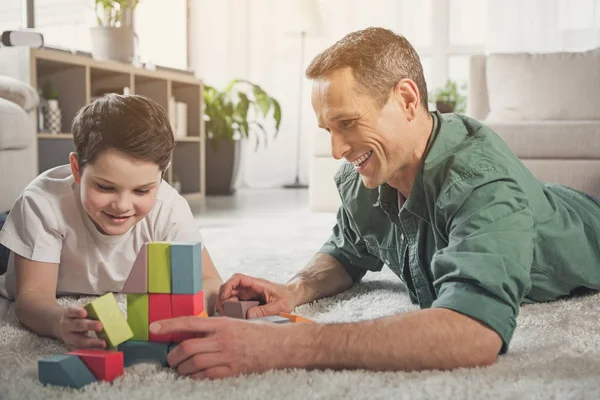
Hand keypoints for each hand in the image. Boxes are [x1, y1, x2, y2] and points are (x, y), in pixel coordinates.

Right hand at [56, 306, 105, 349]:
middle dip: (89, 326)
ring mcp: (67, 338)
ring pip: (78, 341)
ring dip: (92, 343)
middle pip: (77, 325)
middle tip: (100, 326)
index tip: (84, 312)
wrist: (64, 325)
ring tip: (103, 343)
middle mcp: (66, 325)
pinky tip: (100, 350)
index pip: (71, 311)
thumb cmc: (77, 315)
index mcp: (68, 313)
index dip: (77, 312)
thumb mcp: (81, 308)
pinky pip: (80, 350)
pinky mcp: (71, 347)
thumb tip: (109, 309)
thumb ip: (92, 309)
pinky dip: (90, 351)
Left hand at [150, 316, 284, 378]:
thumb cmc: (257, 332)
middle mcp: (222, 338)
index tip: (153, 328)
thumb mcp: (234, 323)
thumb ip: (214, 327)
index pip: (189, 322)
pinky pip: (206, 375)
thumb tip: (191, 332)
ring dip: (182, 368)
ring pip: (194, 363)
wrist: (279, 345)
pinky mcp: (232, 370)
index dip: (169, 325)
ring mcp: (227, 355)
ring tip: (180, 369)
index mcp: (222, 323)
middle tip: (170, 359)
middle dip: (173, 355)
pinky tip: (193, 376)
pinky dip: (195, 377)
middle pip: (187, 347)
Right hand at [216, 273, 296, 317]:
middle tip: (223, 310)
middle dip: (224, 298)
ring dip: (227, 305)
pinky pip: (237, 304)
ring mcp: (249, 294)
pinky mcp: (249, 302)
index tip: (224, 297)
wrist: (293, 297)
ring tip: (228, 316)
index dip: (227, 286)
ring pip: (232, 297)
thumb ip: (265, 310)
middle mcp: (251, 288)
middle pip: (230, 288)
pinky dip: (233, 310)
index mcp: (257, 284)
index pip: (238, 278)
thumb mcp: (280, 306)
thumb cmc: (288, 298)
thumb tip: (248, 315)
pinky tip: (234, 318)